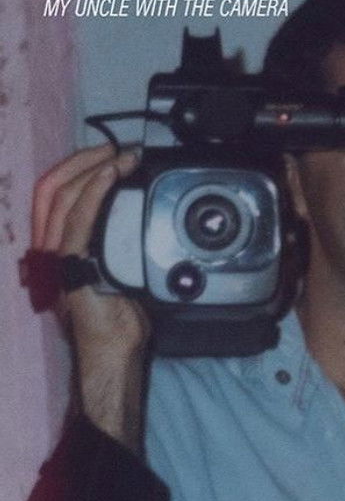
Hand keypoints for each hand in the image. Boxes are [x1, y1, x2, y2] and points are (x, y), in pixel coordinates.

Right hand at [32, 143, 148, 363]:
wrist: (111, 350)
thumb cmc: (117, 318)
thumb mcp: (117, 270)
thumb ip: (117, 244)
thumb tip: (139, 220)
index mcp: (55, 247)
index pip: (52, 193)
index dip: (76, 167)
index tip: (106, 154)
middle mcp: (48, 248)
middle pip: (54, 188)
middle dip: (85, 160)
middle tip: (117, 150)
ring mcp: (55, 257)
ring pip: (64, 197)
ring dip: (96, 170)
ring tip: (122, 158)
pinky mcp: (70, 265)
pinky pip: (79, 219)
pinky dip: (95, 192)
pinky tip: (111, 175)